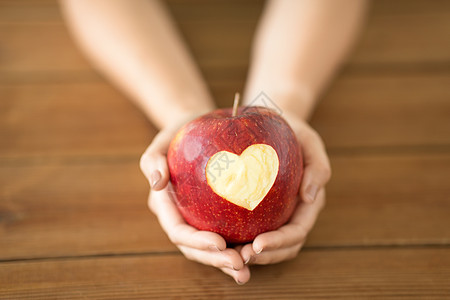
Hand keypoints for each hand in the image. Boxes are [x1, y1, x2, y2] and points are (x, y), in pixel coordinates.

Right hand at [140, 113, 250, 284]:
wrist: (194, 129)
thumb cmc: (178, 133)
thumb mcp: (162, 139)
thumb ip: (153, 160)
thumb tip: (156, 183)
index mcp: (165, 205)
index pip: (178, 231)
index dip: (197, 242)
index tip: (221, 244)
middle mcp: (181, 217)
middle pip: (195, 248)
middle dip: (215, 260)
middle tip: (240, 265)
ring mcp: (197, 219)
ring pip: (211, 249)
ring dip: (227, 262)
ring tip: (247, 270)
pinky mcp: (214, 215)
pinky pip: (227, 234)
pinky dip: (239, 246)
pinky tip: (258, 251)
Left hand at [238, 113, 330, 273]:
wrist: (275, 125)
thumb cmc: (294, 131)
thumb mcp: (309, 140)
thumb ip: (317, 167)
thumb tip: (310, 197)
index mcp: (308, 203)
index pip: (297, 231)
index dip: (280, 242)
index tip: (257, 244)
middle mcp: (294, 213)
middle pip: (284, 246)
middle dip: (265, 256)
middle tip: (240, 258)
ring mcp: (278, 214)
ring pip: (269, 246)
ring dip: (253, 255)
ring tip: (231, 256)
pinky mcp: (261, 210)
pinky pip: (252, 230)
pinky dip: (241, 240)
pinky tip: (222, 241)